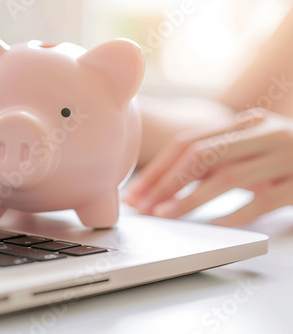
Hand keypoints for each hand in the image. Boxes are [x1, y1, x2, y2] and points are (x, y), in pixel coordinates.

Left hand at [124, 108, 292, 225]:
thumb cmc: (286, 157)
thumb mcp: (252, 148)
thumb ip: (219, 158)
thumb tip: (167, 184)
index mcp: (245, 124)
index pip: (189, 143)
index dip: (158, 168)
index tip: (136, 191)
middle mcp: (263, 134)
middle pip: (202, 155)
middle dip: (166, 182)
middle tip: (143, 206)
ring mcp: (285, 157)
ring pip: (228, 178)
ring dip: (191, 199)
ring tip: (166, 215)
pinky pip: (265, 200)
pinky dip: (237, 214)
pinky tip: (216, 225)